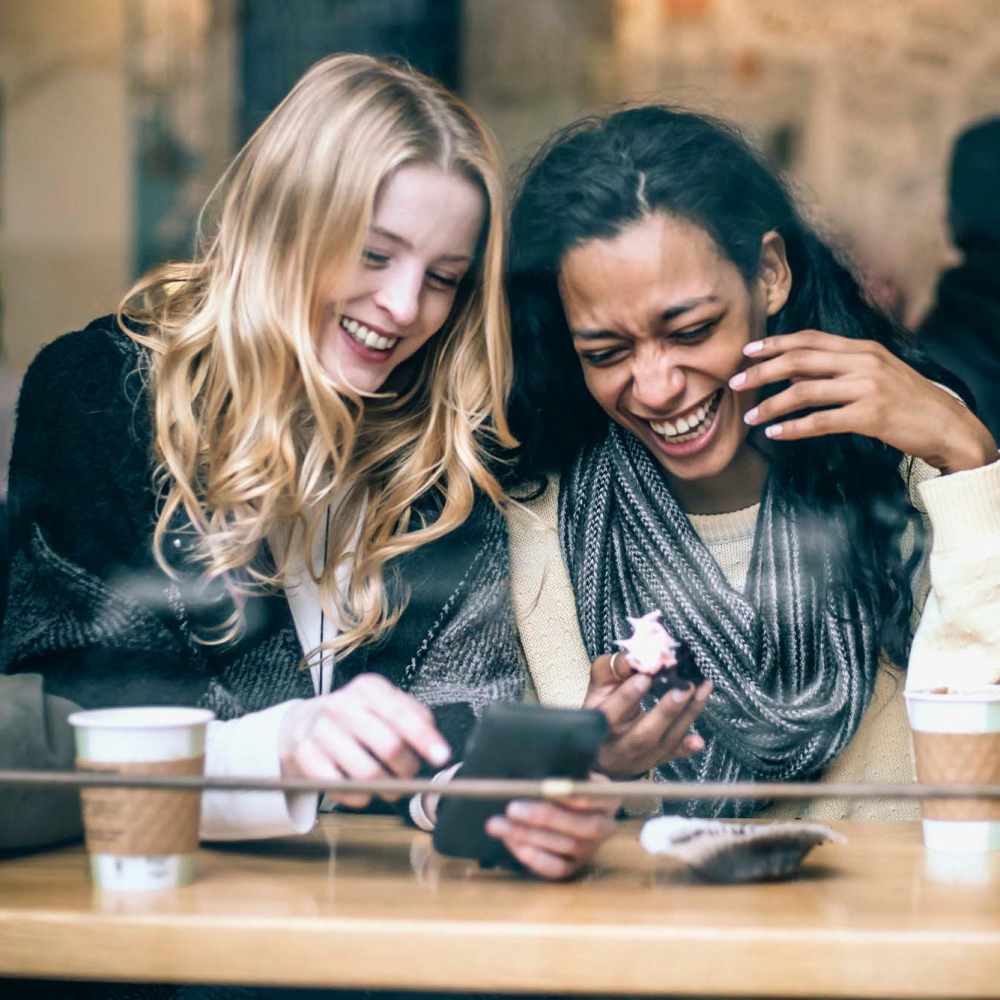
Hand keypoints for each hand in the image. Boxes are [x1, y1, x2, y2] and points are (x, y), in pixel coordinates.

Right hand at [279, 674, 450, 806]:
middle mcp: (343, 704)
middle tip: (410, 776)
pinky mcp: (304, 754)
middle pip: (388, 744)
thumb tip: (435, 743)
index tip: (441, 756)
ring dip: (386, 787)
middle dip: (407, 768)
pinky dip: (358, 796)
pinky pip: (340, 786)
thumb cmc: (354, 717)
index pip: (402, 713)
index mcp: (368, 688)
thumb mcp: (383, 705)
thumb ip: (413, 717)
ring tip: (389, 786)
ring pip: (366, 771)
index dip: (425, 738)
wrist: (302, 722)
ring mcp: (321, 729)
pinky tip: (363, 791)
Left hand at [484, 774, 619, 879]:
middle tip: (511, 808)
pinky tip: (512, 844)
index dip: (566, 794)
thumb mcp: (566, 771)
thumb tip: (532, 774)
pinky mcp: (574, 867)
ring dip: (528, 835)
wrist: (564, 804)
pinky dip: (534, 858)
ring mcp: (591, 850)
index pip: (591, 796)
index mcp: (608, 797)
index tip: (541, 786)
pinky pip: (557, 868)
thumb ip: (557, 772)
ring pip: (566, 846)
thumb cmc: (561, 781)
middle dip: (544, 817)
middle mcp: (606, 826)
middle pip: (581, 826)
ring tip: (498, 824)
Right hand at [585, 653, 710, 778]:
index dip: (628, 696)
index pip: (612, 713)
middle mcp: (621, 744)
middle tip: (685, 686)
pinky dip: (687, 747)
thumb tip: (633, 657)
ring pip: (666, 740)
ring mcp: (642, 755)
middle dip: (666, 711)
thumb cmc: (603, 708)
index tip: (646, 676)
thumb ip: (610, 670)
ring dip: (687, 715)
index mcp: (601, 724)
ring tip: (702, 689)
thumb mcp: (598, 687)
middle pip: (644, 734)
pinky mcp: (658, 758)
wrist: (604, 750)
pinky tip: (699, 740)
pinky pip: (675, 754)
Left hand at [730, 331, 997, 473]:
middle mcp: (863, 362)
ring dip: (770, 405)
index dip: (774, 343)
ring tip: (750, 417)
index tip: (746, 351)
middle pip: (799, 360)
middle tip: (734, 383)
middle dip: (761, 371)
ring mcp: (867, 388)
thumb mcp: (874, 374)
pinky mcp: (870, 416)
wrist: (947, 424)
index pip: (809, 338)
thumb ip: (835, 369)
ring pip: (804, 391)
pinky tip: (774, 433)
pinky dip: (793, 428)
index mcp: (862, 348)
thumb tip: (790, 374)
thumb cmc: (906, 400)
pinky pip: (820, 421)